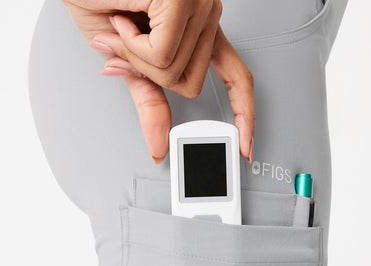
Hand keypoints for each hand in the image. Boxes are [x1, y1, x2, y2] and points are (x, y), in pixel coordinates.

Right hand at [63, 0, 254, 163]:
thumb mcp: (127, 59)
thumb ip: (150, 98)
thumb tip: (158, 146)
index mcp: (200, 29)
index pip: (238, 77)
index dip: (244, 114)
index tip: (246, 145)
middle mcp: (205, 13)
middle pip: (191, 84)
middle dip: (150, 74)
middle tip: (131, 46)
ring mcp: (198, 4)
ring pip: (175, 74)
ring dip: (136, 57)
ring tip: (124, 25)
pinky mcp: (182, 0)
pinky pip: (162, 57)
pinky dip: (133, 46)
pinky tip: (125, 20)